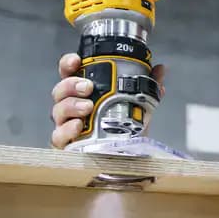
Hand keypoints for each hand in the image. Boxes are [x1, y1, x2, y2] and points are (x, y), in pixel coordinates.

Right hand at [50, 53, 165, 148]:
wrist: (128, 157)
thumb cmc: (125, 128)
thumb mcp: (140, 105)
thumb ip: (148, 86)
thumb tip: (160, 69)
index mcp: (84, 92)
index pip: (69, 73)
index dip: (68, 64)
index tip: (77, 60)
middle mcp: (71, 106)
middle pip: (60, 89)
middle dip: (71, 84)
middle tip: (88, 86)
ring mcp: (66, 125)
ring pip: (58, 110)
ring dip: (71, 105)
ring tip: (88, 107)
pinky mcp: (66, 144)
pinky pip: (58, 136)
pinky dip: (66, 130)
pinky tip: (78, 126)